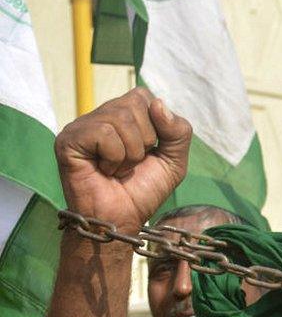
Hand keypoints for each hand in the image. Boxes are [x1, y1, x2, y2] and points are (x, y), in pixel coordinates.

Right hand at [54, 88, 191, 231]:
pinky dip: (114, 158)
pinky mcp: (68, 139)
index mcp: (122, 115)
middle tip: (131, 164)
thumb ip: (178, 131)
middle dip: (145, 141)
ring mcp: (81, 126)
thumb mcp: (174, 160)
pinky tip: (104, 171)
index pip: (145, 97)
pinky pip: (105, 134)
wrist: (120, 219)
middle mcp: (100, 115)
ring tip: (118, 169)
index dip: (157, 126)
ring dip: (130, 153)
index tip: (148, 152)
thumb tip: (158, 103)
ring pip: (121, 118)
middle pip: (136, 104)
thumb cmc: (143, 190)